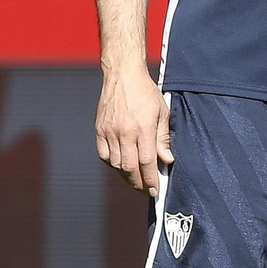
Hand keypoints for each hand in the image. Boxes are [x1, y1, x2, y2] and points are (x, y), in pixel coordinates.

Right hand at [94, 65, 172, 196]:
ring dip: (126, 176)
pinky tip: (122, 167)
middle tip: (146, 191)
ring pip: (116, 164)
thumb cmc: (146, 93)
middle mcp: (124, 132)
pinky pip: (104, 155)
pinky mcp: (99, 130)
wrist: (123, 76)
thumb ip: (163, 138)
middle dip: (139, 183)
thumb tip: (167, 159)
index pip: (147, 162)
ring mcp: (109, 132)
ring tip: (137, 181)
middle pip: (129, 167)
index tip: (156, 191)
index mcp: (142, 127)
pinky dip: (113, 164)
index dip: (151, 179)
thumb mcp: (162, 112)